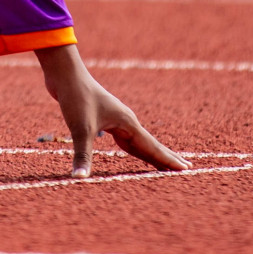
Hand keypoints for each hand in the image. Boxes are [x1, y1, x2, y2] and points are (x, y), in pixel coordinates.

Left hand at [35, 43, 189, 178]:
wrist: (65, 74)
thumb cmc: (76, 97)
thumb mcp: (79, 128)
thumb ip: (83, 155)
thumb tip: (79, 179)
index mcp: (127, 123)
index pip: (152, 147)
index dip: (168, 160)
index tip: (187, 170)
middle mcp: (126, 121)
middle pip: (150, 144)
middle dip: (166, 158)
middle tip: (185, 169)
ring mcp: (116, 119)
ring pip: (138, 142)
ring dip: (151, 153)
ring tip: (163, 164)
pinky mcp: (104, 118)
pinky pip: (125, 138)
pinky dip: (133, 148)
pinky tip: (132, 150)